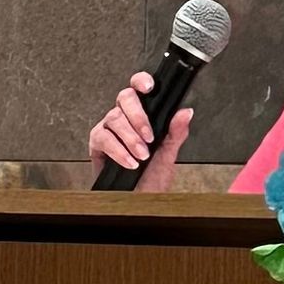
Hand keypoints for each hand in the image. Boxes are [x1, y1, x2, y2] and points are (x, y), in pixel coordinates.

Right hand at [88, 72, 192, 191]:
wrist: (138, 201)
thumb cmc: (151, 178)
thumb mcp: (169, 154)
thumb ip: (176, 132)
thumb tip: (186, 112)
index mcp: (142, 114)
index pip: (138, 89)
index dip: (141, 81)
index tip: (149, 87)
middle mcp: (124, 118)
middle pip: (124, 97)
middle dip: (138, 116)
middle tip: (149, 137)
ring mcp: (109, 129)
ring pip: (114, 118)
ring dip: (130, 138)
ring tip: (141, 155)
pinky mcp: (97, 143)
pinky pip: (103, 138)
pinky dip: (118, 150)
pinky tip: (129, 162)